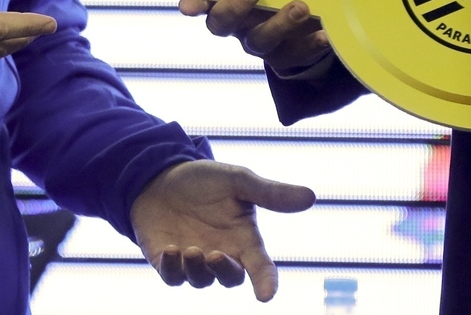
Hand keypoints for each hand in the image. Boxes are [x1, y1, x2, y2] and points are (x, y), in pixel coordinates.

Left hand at [130, 159, 314, 301]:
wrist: (160, 176)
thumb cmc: (204, 180)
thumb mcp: (238, 180)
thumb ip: (270, 193)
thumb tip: (310, 197)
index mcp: (243, 239)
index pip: (261, 268)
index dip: (266, 283)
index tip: (266, 295)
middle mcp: (222, 254)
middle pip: (230, 279)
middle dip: (225, 272)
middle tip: (216, 254)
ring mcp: (195, 261)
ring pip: (201, 280)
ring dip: (196, 269)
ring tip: (188, 249)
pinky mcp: (167, 262)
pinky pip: (173, 277)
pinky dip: (173, 269)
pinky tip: (171, 251)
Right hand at [177, 0, 331, 72]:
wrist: (309, 9)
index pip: (200, 0)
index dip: (192, 2)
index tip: (188, 5)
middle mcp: (238, 21)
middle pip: (222, 23)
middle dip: (235, 6)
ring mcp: (262, 40)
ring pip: (260, 40)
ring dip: (279, 23)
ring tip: (301, 5)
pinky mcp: (289, 53)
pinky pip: (296, 55)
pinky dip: (310, 44)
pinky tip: (325, 33)